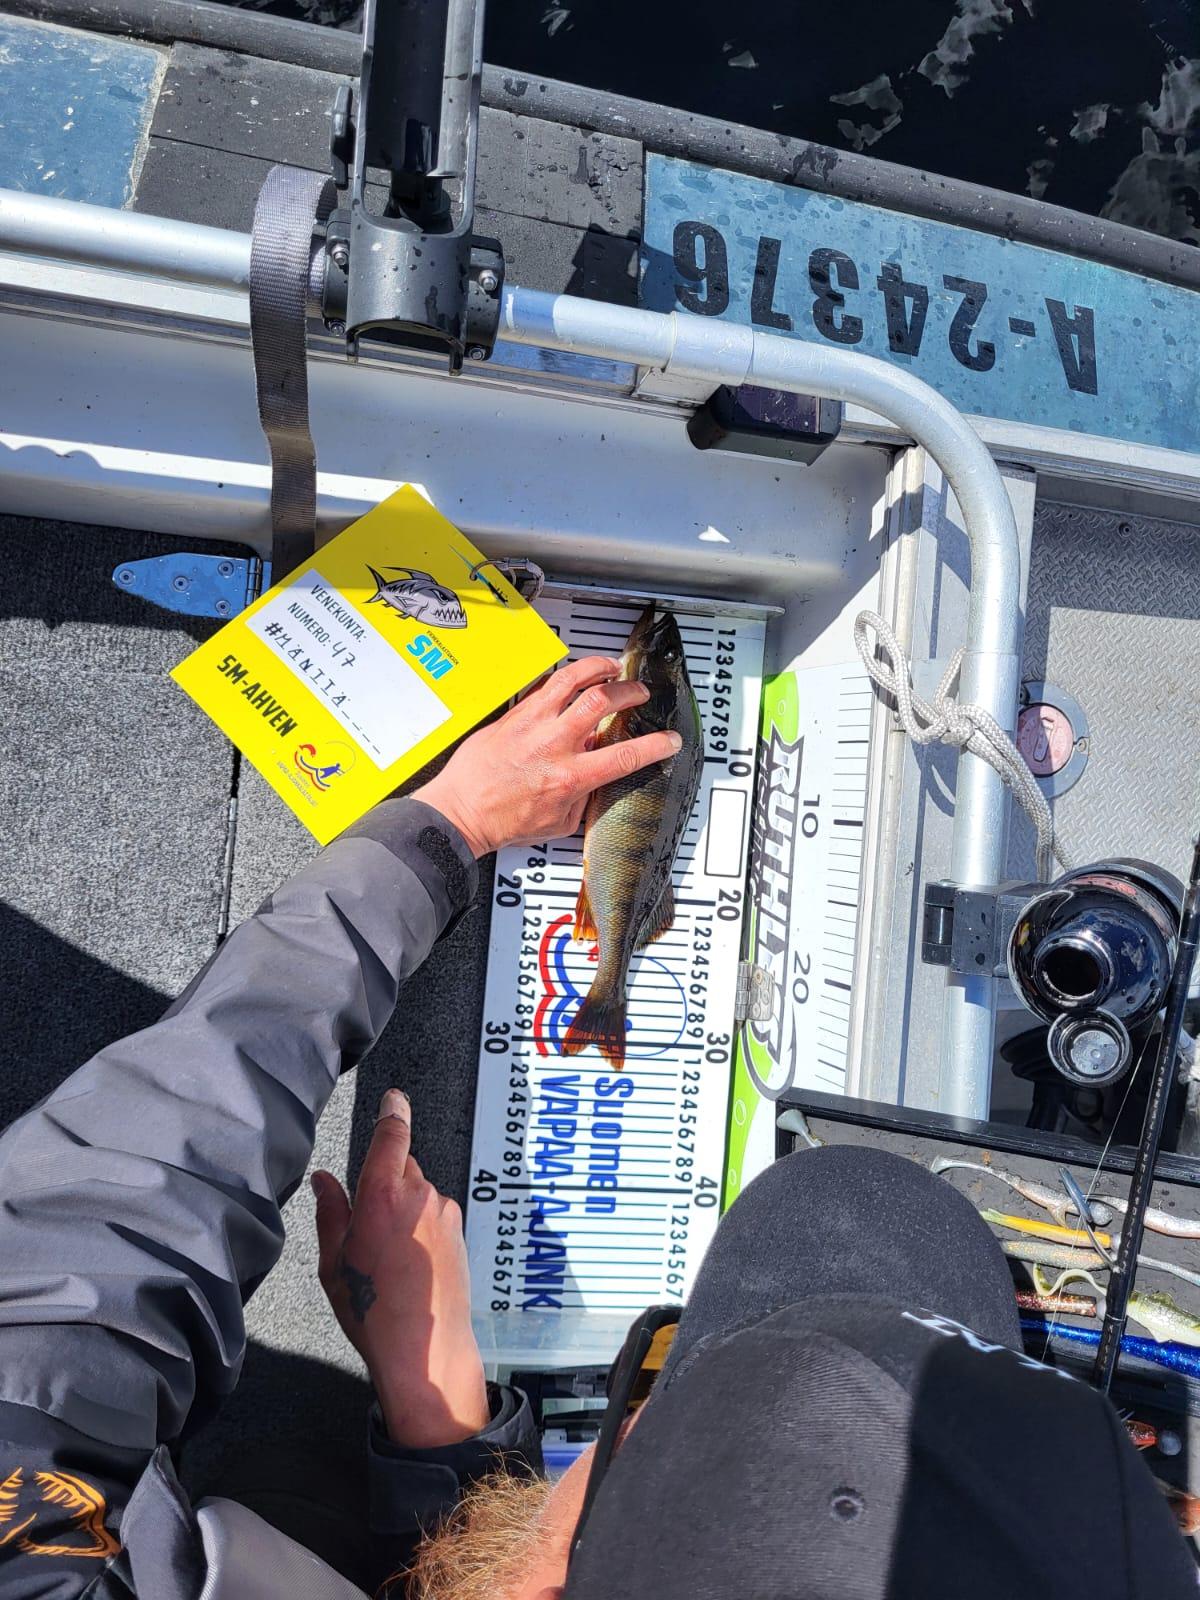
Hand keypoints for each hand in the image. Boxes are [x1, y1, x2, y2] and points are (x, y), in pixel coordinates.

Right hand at [313, 1089, 489, 1448]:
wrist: (425, 1349)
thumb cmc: (372, 1309)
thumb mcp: (334, 1263)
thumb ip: (331, 1212)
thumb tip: (324, 1180)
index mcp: (383, 1195)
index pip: (392, 1136)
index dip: (393, 1112)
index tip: (394, 1097)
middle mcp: (420, 1195)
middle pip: (402, 1167)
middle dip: (386, 1183)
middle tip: (368, 1227)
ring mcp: (445, 1212)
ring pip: (419, 1193)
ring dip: (404, 1209)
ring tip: (389, 1257)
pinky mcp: (459, 1231)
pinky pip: (434, 1214)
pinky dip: (421, 1227)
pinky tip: (410, 1265)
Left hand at [414, 654, 682, 857]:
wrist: (461, 812)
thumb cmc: (503, 821)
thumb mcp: (560, 822)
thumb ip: (585, 796)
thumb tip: (598, 777)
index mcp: (570, 777)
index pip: (625, 755)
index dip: (656, 745)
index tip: (668, 740)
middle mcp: (554, 745)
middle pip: (602, 701)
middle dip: (629, 691)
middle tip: (638, 692)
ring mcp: (532, 725)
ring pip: (571, 679)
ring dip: (597, 668)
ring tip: (611, 667)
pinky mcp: (513, 715)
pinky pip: (542, 685)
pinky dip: (562, 677)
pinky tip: (572, 677)